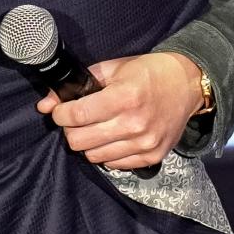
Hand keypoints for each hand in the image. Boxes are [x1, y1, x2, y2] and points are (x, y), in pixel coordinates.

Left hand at [36, 52, 203, 169]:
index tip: (60, 111)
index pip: (77, 115)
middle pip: (80, 141)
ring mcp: (145, 143)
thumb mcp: (113, 68)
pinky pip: (114, 164)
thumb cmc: (149, 73)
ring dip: (88, 143)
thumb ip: (79, 85)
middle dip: (71, 130)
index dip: (60, 114)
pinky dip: (107, 153)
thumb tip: (46, 104)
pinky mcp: (152, 156)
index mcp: (124, 97)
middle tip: (76, 120)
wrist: (187, 85)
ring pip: (94, 156)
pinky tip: (113, 137)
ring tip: (96, 128)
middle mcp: (135, 123)